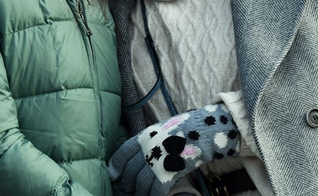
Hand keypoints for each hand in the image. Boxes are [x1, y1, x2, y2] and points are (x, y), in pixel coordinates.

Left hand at [108, 104, 240, 195]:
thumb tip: (141, 152)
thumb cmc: (184, 128)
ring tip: (141, 194)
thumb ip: (150, 140)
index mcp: (144, 137)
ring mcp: (157, 163)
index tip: (113, 175)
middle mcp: (147, 150)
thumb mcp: (162, 129)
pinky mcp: (169, 174)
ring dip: (140, 192)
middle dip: (129, 183)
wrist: (203, 131)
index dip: (116, 166)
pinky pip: (157, 191)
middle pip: (131, 172)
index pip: (123, 154)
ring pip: (141, 185)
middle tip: (129, 188)